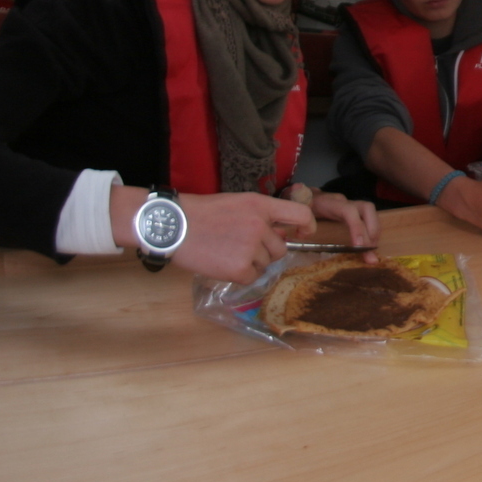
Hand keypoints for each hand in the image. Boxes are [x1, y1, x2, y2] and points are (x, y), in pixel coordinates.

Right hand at [113, 186, 313, 283]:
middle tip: (240, 246)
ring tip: (226, 252)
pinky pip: (252, 277)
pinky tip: (222, 263)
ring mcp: (251, 247)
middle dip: (266, 251)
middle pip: (281, 248)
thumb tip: (285, 234)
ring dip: (251, 263)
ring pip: (266, 264)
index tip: (303, 233)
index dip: (308, 226)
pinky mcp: (240, 268)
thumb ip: (262, 217)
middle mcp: (260, 225)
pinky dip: (240, 275)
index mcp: (261, 205)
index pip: (300, 214)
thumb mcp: (237, 204)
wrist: (173, 226)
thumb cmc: (202, 214)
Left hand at [300, 183, 379, 260]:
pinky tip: (368, 246)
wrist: (300, 194)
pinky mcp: (350, 211)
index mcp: (328, 203)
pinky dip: (370, 232)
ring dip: (374, 232)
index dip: (357, 227)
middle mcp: (342, 201)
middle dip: (372, 230)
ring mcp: (348, 205)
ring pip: (370, 212)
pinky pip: (366, 218)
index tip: (359, 246)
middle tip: (370, 251)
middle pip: (366, 208)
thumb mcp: (296, 212)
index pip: (348, 211)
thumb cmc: (298, 205)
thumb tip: (303, 233)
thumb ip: (300, 220)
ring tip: (371, 251)